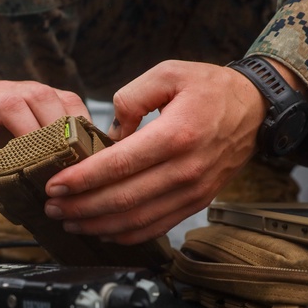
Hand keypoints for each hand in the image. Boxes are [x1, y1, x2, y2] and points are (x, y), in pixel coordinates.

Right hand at [0, 81, 89, 164]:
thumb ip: (50, 145)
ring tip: (37, 167)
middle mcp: (14, 91)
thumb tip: (83, 179)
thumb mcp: (24, 129)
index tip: (95, 158)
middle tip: (69, 167)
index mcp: (36, 95)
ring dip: (27, 136)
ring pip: (12, 107)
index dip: (84, 128)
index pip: (69, 102)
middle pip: (44, 100)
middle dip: (60, 131)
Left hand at [43, 60, 268, 243]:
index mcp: (176, 135)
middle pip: (123, 199)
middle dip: (81, 206)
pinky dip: (125, 234)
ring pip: (137, 220)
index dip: (83, 179)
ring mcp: (192, 191)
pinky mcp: (196, 202)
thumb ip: (131, 96)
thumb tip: (108, 131)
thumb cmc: (210, 88)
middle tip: (51, 206)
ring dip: (97, 225)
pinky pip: (156, 227)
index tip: (55, 184)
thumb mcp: (169, 72)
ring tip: (68, 220)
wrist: (255, 109)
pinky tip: (100, 230)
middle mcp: (185, 169)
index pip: (119, 165)